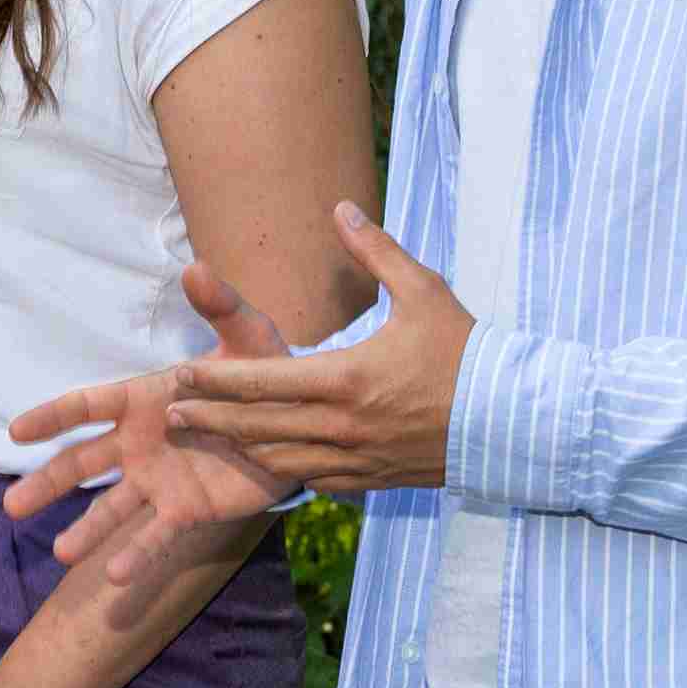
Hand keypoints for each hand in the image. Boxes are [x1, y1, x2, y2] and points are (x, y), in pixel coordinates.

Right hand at [0, 260, 300, 586]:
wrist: (299, 423)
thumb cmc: (266, 373)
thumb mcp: (248, 336)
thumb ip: (220, 307)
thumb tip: (195, 267)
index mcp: (143, 399)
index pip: (86, 407)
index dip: (52, 417)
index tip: (15, 431)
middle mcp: (139, 443)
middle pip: (82, 464)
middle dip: (47, 483)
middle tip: (10, 506)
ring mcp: (159, 480)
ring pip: (111, 508)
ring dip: (86, 530)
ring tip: (61, 553)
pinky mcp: (186, 510)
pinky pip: (156, 536)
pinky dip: (136, 555)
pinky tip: (116, 577)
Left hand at [159, 206, 468, 496]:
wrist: (514, 420)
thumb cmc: (467, 352)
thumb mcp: (423, 291)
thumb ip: (375, 251)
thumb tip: (341, 208)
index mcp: (348, 378)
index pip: (264, 381)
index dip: (217, 382)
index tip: (181, 377)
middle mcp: (344, 425)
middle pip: (259, 426)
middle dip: (210, 420)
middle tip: (172, 413)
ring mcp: (357, 458)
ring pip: (281, 459)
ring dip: (239, 448)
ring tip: (206, 436)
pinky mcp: (373, 479)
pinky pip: (315, 478)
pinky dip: (284, 468)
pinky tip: (266, 458)